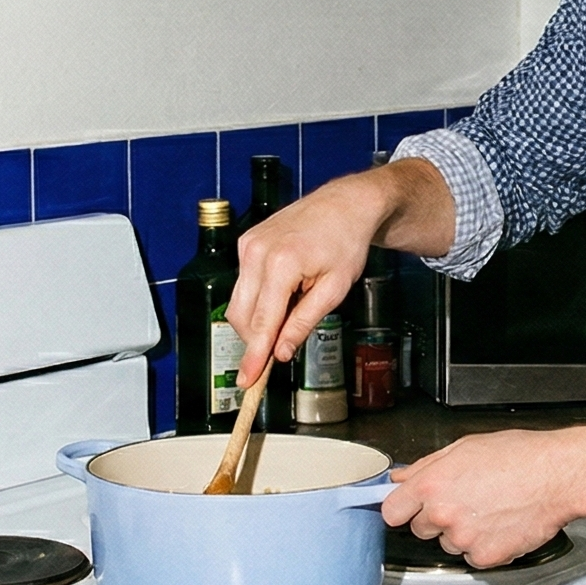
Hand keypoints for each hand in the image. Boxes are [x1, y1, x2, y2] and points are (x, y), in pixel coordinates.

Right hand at [227, 158, 456, 383]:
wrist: (345, 204)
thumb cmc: (346, 242)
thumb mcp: (334, 288)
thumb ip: (304, 321)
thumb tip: (281, 352)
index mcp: (282, 264)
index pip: (261, 322)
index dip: (254, 355)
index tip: (247, 380)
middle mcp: (257, 252)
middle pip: (241, 315)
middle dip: (255, 340)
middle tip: (274, 354)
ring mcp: (248, 245)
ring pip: (238, 301)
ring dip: (257, 320)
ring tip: (290, 312)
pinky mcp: (246, 242)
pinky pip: (243, 283)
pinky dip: (258, 299)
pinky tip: (284, 293)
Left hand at [382, 430, 585, 567]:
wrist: (558, 476)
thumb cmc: (520, 456)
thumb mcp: (465, 447)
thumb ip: (426, 466)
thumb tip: (402, 477)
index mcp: (432, 484)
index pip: (392, 510)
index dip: (402, 508)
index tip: (409, 508)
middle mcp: (443, 513)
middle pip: (420, 529)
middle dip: (436, 519)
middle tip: (465, 501)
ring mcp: (463, 538)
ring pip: (449, 544)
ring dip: (464, 533)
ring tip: (491, 509)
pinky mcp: (486, 556)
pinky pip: (474, 558)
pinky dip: (486, 546)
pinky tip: (501, 524)